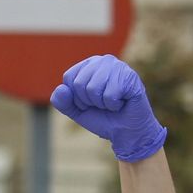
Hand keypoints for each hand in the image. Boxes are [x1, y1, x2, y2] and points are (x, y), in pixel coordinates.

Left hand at [51, 55, 166, 161]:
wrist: (125, 131)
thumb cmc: (102, 117)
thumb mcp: (76, 111)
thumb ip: (62, 102)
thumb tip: (61, 88)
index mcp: (89, 65)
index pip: (69, 78)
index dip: (75, 97)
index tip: (88, 102)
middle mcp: (104, 61)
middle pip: (79, 83)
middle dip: (88, 101)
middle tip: (102, 104)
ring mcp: (119, 66)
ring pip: (93, 88)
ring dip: (101, 103)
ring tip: (112, 103)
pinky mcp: (131, 76)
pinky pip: (109, 94)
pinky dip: (113, 105)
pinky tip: (122, 103)